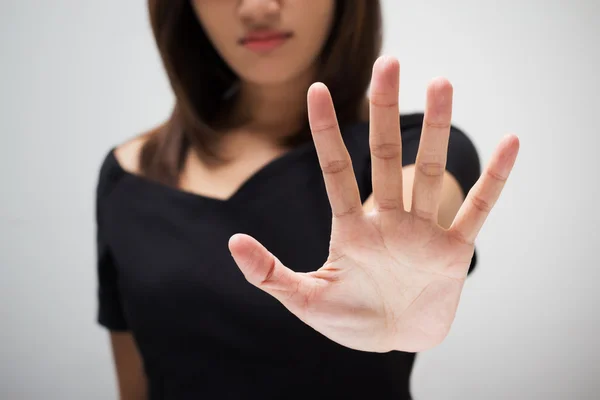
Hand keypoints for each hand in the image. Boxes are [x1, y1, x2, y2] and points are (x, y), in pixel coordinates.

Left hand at [228, 55, 519, 352]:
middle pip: (384, 156)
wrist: (393, 343)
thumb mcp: (304, 300)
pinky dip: (494, 179)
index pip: (335, 170)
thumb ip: (269, 274)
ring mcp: (422, 232)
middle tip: (388, 64)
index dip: (326, 131)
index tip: (317, 90)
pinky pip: (476, 209)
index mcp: (351, 228)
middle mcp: (387, 220)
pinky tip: (509, 143)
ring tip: (441, 84)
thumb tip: (233, 242)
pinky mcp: (453, 251)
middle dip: (385, 111)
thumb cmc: (350, 321)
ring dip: (437, 129)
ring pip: (429, 172)